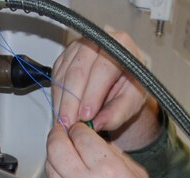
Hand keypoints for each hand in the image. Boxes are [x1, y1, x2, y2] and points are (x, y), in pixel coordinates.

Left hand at [45, 122, 173, 177]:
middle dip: (59, 133)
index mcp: (107, 170)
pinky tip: (69, 174)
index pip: (81, 134)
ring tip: (64, 150)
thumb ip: (119, 159)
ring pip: (50, 164)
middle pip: (56, 144)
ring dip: (55, 153)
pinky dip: (58, 174)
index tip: (83, 127)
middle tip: (64, 130)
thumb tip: (102, 146)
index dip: (81, 127)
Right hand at [51, 31, 160, 150]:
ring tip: (64, 123)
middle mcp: (97, 42)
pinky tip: (61, 113)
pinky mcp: (65, 57)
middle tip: (70, 123)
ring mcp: (78, 47)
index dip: (93, 93)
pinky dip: (57, 97)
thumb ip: (119, 113)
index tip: (86, 115)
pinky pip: (57, 77)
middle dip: (72, 101)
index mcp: (121, 46)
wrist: (122, 84)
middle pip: (78, 70)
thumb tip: (99, 123)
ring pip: (64, 74)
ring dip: (62, 101)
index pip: (103, 69)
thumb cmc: (130, 88)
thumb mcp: (133, 103)